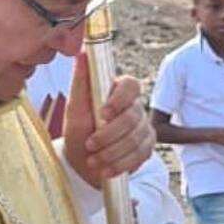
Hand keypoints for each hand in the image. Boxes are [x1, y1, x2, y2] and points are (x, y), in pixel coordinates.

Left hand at [64, 53, 155, 187]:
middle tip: (90, 145)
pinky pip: (140, 155)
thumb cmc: (78, 130)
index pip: (131, 85)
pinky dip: (120, 164)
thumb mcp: (75, 107)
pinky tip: (106, 169)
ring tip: (93, 161)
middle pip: (132, 117)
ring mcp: (144, 127)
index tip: (103, 114)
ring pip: (136, 139)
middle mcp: (136, 106)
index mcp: (119, 91)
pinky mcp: (147, 147)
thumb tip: (82, 53)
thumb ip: (81, 81)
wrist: (81, 161)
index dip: (120, 100)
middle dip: (108, 135)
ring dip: (111, 153)